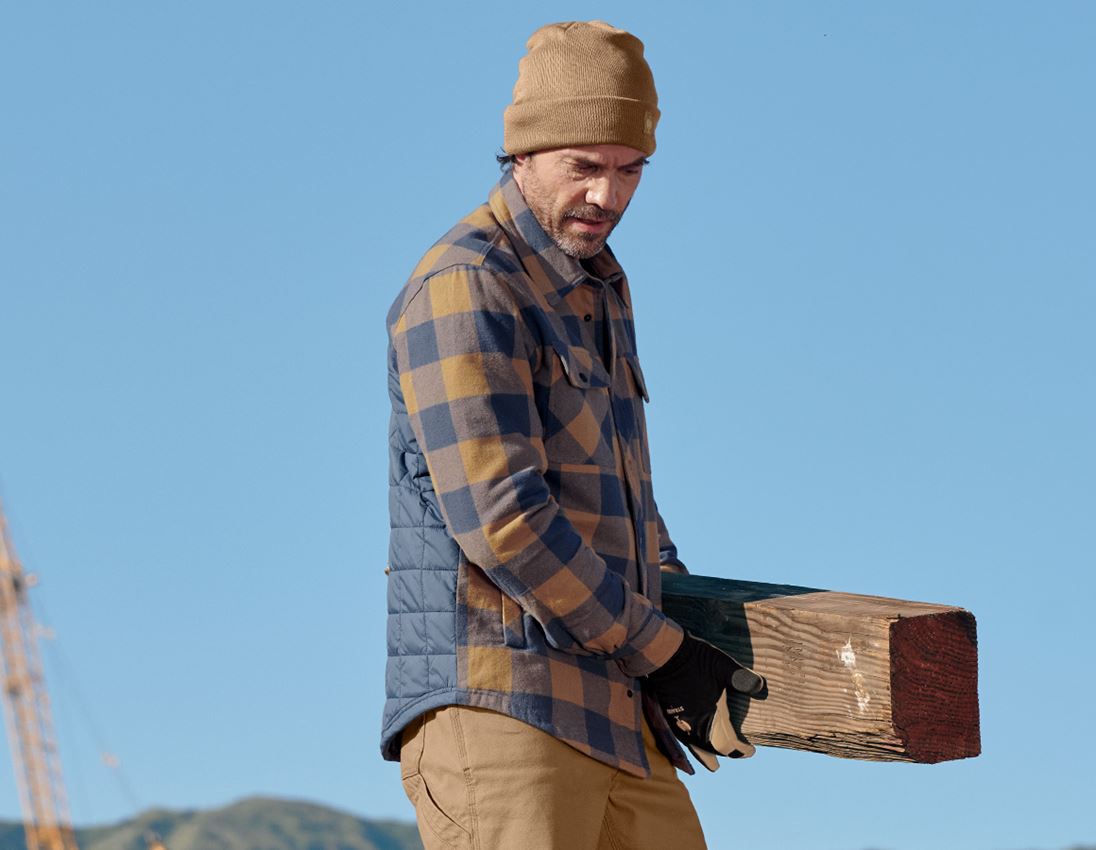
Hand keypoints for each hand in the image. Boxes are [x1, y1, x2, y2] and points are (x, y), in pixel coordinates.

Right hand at [644, 632, 764, 771]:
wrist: (665, 655)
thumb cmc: (696, 659)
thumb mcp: (724, 665)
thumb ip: (742, 678)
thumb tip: (762, 688)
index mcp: (712, 714)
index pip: (730, 743)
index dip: (741, 750)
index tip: (751, 750)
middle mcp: (697, 723)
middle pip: (713, 749)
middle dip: (727, 753)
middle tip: (738, 753)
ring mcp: (681, 721)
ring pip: (696, 747)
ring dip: (708, 755)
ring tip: (714, 764)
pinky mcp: (670, 715)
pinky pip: (683, 739)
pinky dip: (692, 747)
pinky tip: (693, 744)